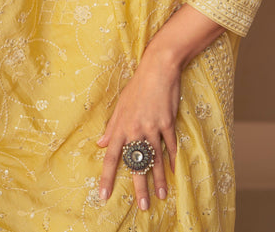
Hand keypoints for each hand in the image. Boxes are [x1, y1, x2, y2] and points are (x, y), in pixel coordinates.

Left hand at [97, 5, 224, 210]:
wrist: (157, 68)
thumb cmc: (137, 86)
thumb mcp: (120, 105)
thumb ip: (112, 127)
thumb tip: (101, 144)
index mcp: (121, 126)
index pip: (112, 157)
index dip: (107, 177)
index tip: (104, 196)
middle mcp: (135, 130)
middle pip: (136, 164)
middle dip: (139, 187)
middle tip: (142, 207)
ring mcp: (152, 127)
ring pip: (154, 159)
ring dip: (158, 179)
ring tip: (160, 196)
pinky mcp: (167, 123)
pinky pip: (170, 146)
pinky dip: (172, 159)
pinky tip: (173, 172)